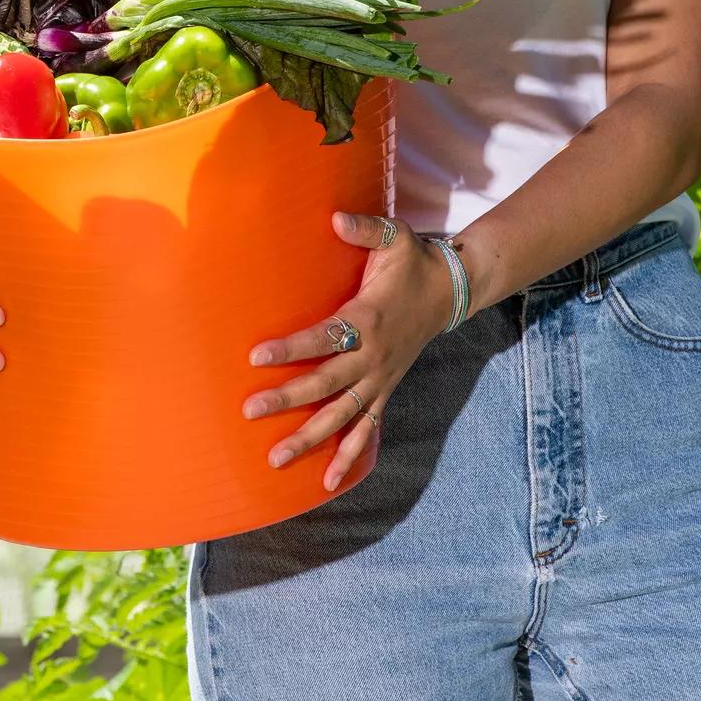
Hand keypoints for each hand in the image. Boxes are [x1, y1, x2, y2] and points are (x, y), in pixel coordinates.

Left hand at [242, 211, 456, 494]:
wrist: (449, 292)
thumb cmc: (412, 262)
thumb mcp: (395, 237)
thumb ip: (365, 229)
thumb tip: (335, 218)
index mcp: (367, 320)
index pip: (323, 338)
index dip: (291, 348)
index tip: (257, 356)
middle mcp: (372, 357)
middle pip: (325, 384)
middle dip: (287, 398)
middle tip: (250, 411)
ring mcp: (379, 379)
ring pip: (340, 416)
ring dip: (309, 438)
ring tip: (274, 459)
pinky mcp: (384, 391)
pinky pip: (366, 429)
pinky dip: (348, 455)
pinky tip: (326, 482)